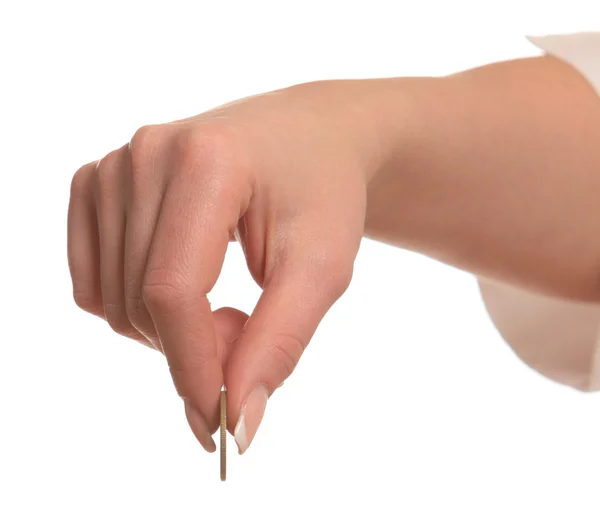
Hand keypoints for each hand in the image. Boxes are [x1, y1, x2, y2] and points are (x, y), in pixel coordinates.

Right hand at [67, 80, 389, 452]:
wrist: (310, 140)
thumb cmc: (323, 195)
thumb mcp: (322, 267)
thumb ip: (278, 344)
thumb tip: (236, 425)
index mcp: (206, 160)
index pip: (173, 289)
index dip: (192, 367)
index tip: (220, 425)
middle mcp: (146, 153)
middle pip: (139, 301)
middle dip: (194, 349)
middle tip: (249, 336)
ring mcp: (115, 166)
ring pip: (112, 301)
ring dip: (168, 331)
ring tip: (228, 308)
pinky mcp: (99, 185)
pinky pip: (94, 282)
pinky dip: (136, 308)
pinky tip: (187, 289)